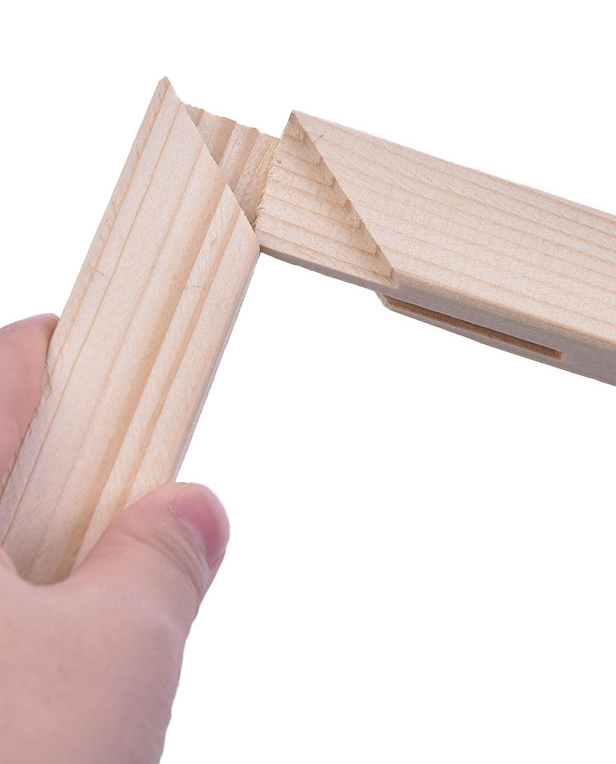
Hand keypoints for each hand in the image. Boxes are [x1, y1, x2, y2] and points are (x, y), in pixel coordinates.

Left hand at [0, 315, 229, 763]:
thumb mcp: (116, 656)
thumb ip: (166, 559)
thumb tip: (194, 512)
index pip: (11, 368)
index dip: (77, 355)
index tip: (121, 361)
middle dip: (66, 474)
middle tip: (123, 514)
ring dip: (35, 552)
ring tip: (85, 605)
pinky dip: (7, 611)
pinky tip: (32, 663)